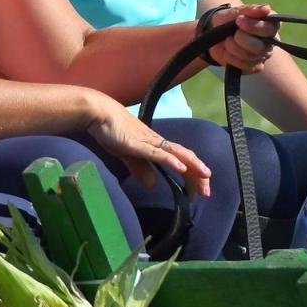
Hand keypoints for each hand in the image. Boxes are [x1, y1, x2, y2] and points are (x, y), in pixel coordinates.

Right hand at [82, 92, 211, 198]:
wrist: (100, 113)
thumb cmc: (113, 131)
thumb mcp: (129, 155)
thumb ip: (140, 169)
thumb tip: (152, 185)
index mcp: (156, 145)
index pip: (180, 160)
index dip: (192, 175)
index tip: (199, 192)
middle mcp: (158, 142)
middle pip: (184, 157)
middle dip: (197, 174)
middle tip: (207, 192)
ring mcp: (149, 141)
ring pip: (176, 153)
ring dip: (192, 166)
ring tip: (205, 177)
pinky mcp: (139, 143)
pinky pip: (157, 153)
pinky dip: (171, 160)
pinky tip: (181, 168)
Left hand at [205, 3, 278, 74]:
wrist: (214, 32)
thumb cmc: (229, 19)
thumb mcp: (236, 11)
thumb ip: (251, 10)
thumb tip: (266, 8)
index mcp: (270, 24)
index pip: (270, 28)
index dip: (254, 26)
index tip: (239, 20)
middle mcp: (271, 41)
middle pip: (260, 47)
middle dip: (242, 40)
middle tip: (232, 34)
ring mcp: (263, 55)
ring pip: (250, 57)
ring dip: (233, 48)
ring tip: (227, 40)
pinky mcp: (255, 66)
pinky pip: (245, 66)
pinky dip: (231, 58)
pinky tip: (227, 51)